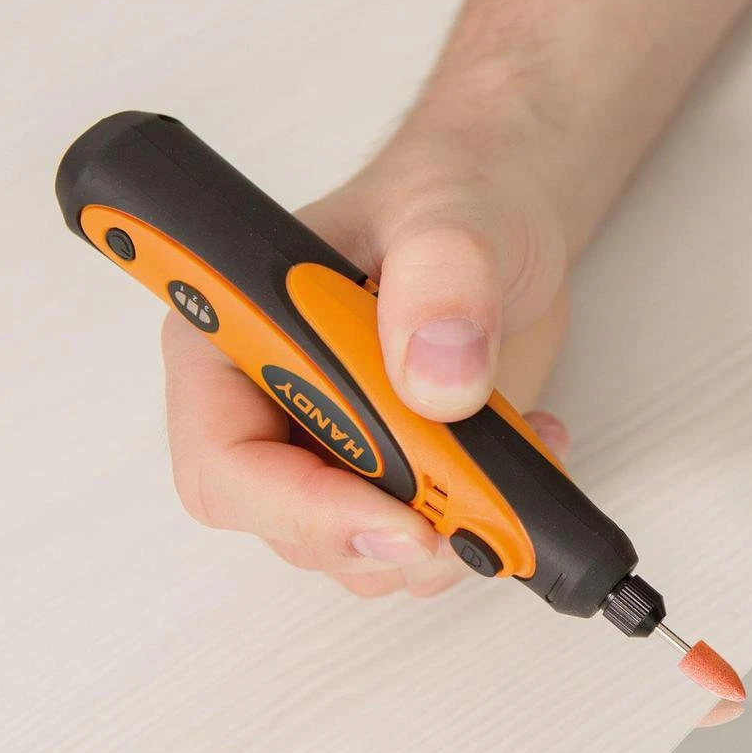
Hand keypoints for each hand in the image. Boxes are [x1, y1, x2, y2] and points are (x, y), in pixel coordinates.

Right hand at [163, 119, 569, 598]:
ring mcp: (333, 449)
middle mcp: (272, 407)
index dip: (305, 511)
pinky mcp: (393, 475)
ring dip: (448, 535)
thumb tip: (435, 376)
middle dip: (393, 534)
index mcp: (236, 338)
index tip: (401, 520)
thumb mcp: (453, 215)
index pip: (225, 466)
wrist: (507, 224)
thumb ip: (442, 280)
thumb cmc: (456, 199)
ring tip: (512, 459)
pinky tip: (526, 452)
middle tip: (480, 499)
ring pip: (363, 554)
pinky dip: (481, 524)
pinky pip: (423, 544)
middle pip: (296, 530)